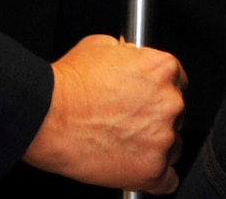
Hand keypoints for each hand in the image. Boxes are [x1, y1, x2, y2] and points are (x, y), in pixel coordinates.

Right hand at [23, 35, 186, 192]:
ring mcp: (162, 139)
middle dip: (156, 118)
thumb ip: (129, 54)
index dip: (158, 89)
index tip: (147, 98)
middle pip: (176, 114)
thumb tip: (132, 58)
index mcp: (163, 69)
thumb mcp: (102, 46)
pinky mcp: (151, 170)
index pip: (177, 80)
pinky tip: (134, 167)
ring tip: (124, 143)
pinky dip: (153, 177)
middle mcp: (169, 103)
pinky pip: (167, 180)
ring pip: (173, 147)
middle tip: (128, 120)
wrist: (47, 116)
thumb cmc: (68, 84)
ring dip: (154, 147)